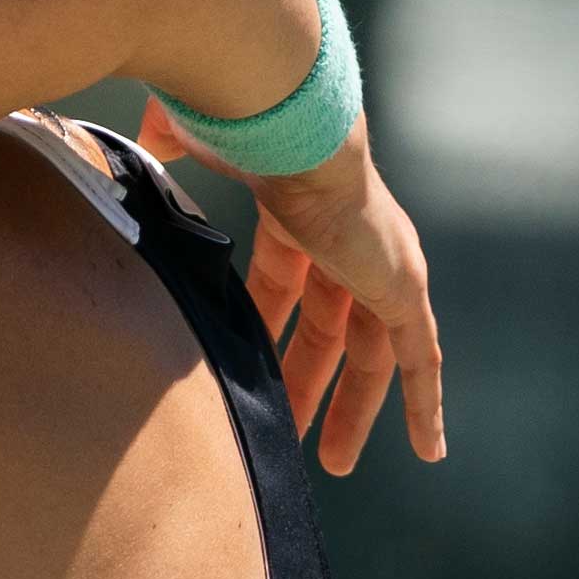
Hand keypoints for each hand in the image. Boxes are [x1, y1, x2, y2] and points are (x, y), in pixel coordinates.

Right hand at [136, 109, 443, 472]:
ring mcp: (379, 266)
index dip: (267, 334)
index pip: (283, 289)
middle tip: (290, 432)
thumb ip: (170, 140)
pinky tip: (429, 448)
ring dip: (354, 408)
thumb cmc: (235, 122)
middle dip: (310, 382)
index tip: (252, 375)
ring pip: (371, 354)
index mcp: (296, 215)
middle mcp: (344, 242)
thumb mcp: (191, 138)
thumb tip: (149, 138)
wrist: (285, 116)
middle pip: (329, 329)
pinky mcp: (401, 287)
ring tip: (332, 462)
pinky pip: (418, 357)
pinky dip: (424, 401)